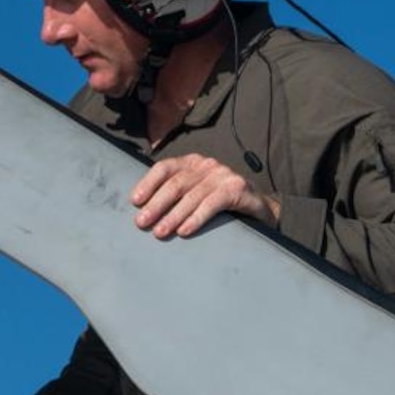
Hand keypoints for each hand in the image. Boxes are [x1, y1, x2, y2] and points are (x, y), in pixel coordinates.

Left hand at [130, 153, 280, 238]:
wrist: (258, 207)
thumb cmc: (220, 203)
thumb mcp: (196, 193)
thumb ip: (176, 194)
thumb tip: (143, 209)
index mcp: (192, 163)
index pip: (164, 168)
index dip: (148, 183)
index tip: (135, 201)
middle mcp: (206, 165)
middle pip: (176, 183)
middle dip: (156, 204)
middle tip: (142, 223)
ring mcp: (223, 175)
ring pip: (192, 195)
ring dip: (173, 215)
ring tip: (160, 232)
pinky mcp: (237, 188)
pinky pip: (212, 203)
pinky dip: (196, 218)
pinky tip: (185, 231)